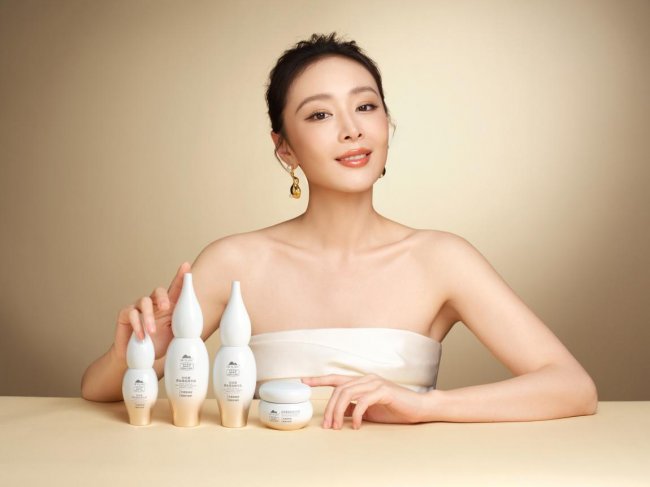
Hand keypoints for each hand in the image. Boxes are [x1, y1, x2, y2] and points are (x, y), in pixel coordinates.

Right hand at [112, 262, 189, 360]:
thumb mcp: (174, 335)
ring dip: (149, 317)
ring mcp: (139, 307)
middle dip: (163, 297)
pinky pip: (132, 313)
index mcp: (168, 306)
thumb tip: (193, 324)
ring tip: (151, 331)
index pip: (175, 289)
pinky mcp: (126, 314)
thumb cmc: (158, 345)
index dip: (180, 276)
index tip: (186, 266)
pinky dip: (137, 325)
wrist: (138, 358)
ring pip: (144, 302)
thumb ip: (181, 326)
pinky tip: (141, 337)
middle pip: (159, 291)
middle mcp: (154, 304)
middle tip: (165, 308)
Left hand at [301, 374, 427, 429]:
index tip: (303, 381)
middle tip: (327, 425)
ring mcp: (375, 383)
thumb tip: (339, 414)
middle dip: (329, 408)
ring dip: (338, 411)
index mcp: (362, 381)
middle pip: (339, 388)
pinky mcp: (384, 391)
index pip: (336, 378)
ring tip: (337, 427)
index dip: (319, 379)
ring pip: (347, 393)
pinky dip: (356, 414)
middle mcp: (366, 378)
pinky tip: (356, 425)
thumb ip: (354, 408)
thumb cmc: (395, 408)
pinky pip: (363, 401)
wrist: (418, 407)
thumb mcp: (370, 410)